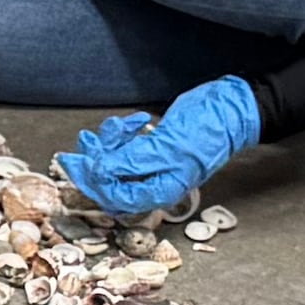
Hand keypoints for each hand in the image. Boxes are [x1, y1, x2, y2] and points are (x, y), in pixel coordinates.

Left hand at [55, 76, 260, 213]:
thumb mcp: (167, 147)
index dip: (92, 181)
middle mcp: (154, 182)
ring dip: (110, 141)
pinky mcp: (153, 147)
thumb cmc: (208, 130)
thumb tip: (99, 173)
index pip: (115, 196)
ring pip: (116, 160)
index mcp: (160, 191)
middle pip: (111, 180)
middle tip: (86, 140)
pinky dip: (124, 133)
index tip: (74, 163)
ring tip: (121, 125)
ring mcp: (153, 165)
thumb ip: (131, 162)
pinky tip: (135, 121)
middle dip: (97, 160)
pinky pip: (126, 146)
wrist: (231, 107)